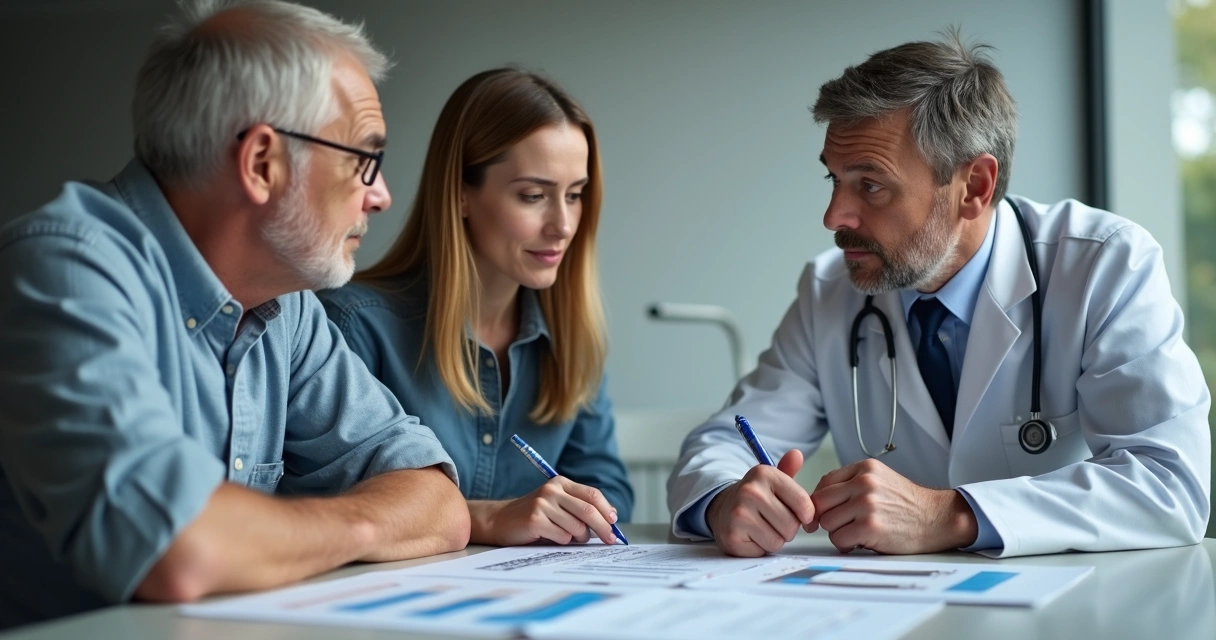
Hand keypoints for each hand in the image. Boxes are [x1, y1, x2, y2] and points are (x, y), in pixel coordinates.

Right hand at [470, 477, 619, 546]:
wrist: (499, 520)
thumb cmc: (534, 516)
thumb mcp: (558, 505)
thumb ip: (580, 508)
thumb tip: (611, 518)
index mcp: (561, 483)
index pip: (592, 495)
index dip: (606, 510)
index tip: (614, 523)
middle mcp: (552, 490)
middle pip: (588, 510)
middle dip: (603, 528)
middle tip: (610, 540)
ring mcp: (542, 504)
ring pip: (577, 527)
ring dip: (579, 538)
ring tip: (568, 538)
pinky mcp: (535, 519)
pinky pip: (562, 536)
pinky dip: (562, 542)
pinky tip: (551, 537)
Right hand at [705, 450, 815, 556]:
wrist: (722, 508)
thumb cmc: (754, 498)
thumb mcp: (770, 480)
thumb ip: (788, 470)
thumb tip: (797, 454)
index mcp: (764, 473)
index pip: (803, 503)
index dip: (806, 515)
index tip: (800, 515)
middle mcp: (750, 491)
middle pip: (791, 525)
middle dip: (788, 528)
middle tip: (774, 520)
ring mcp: (739, 514)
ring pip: (778, 540)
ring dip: (774, 539)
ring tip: (762, 528)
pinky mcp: (732, 535)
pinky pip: (762, 551)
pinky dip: (760, 548)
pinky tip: (751, 536)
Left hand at [809, 458, 977, 553]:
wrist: (937, 519)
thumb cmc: (907, 504)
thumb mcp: (880, 480)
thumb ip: (851, 484)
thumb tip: (818, 502)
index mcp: (864, 468)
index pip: (824, 483)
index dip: (822, 502)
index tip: (828, 513)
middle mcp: (864, 482)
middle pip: (820, 503)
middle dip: (826, 517)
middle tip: (841, 525)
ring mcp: (867, 504)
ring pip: (827, 522)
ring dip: (838, 533)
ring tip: (857, 533)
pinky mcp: (870, 526)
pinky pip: (839, 538)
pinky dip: (846, 545)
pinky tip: (862, 541)